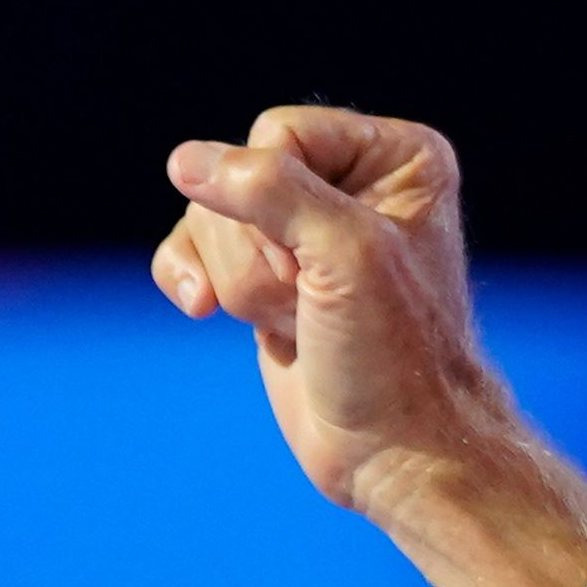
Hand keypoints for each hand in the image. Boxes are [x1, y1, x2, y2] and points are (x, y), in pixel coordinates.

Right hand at [150, 106, 586, 586]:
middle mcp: (353, 180)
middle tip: (318, 303)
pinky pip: (188, 248)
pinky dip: (192, 280)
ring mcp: (303, 229)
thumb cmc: (395, 356)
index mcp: (398, 156)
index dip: (283, 203)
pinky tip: (204, 312)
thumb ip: (269, 189)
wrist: (400, 453)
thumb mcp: (345, 254)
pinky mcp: (268, 273)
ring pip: (208, 217)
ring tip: (304, 322)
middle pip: (236, 176)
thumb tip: (187, 161)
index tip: (339, 267)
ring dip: (245, 284)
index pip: (278, 133)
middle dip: (262, 253)